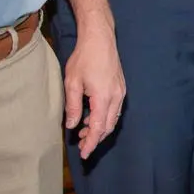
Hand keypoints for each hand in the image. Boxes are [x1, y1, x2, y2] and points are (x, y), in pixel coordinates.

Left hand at [65, 19, 124, 158]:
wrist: (100, 39)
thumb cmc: (84, 58)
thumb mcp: (72, 83)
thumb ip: (73, 106)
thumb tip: (72, 125)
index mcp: (103, 97)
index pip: (99, 128)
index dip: (91, 143)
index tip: (84, 154)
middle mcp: (116, 97)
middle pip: (108, 126)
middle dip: (95, 138)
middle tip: (81, 144)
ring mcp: (121, 92)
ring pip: (113, 119)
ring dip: (100, 128)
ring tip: (84, 131)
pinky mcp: (121, 88)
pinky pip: (115, 109)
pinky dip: (105, 117)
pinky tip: (93, 116)